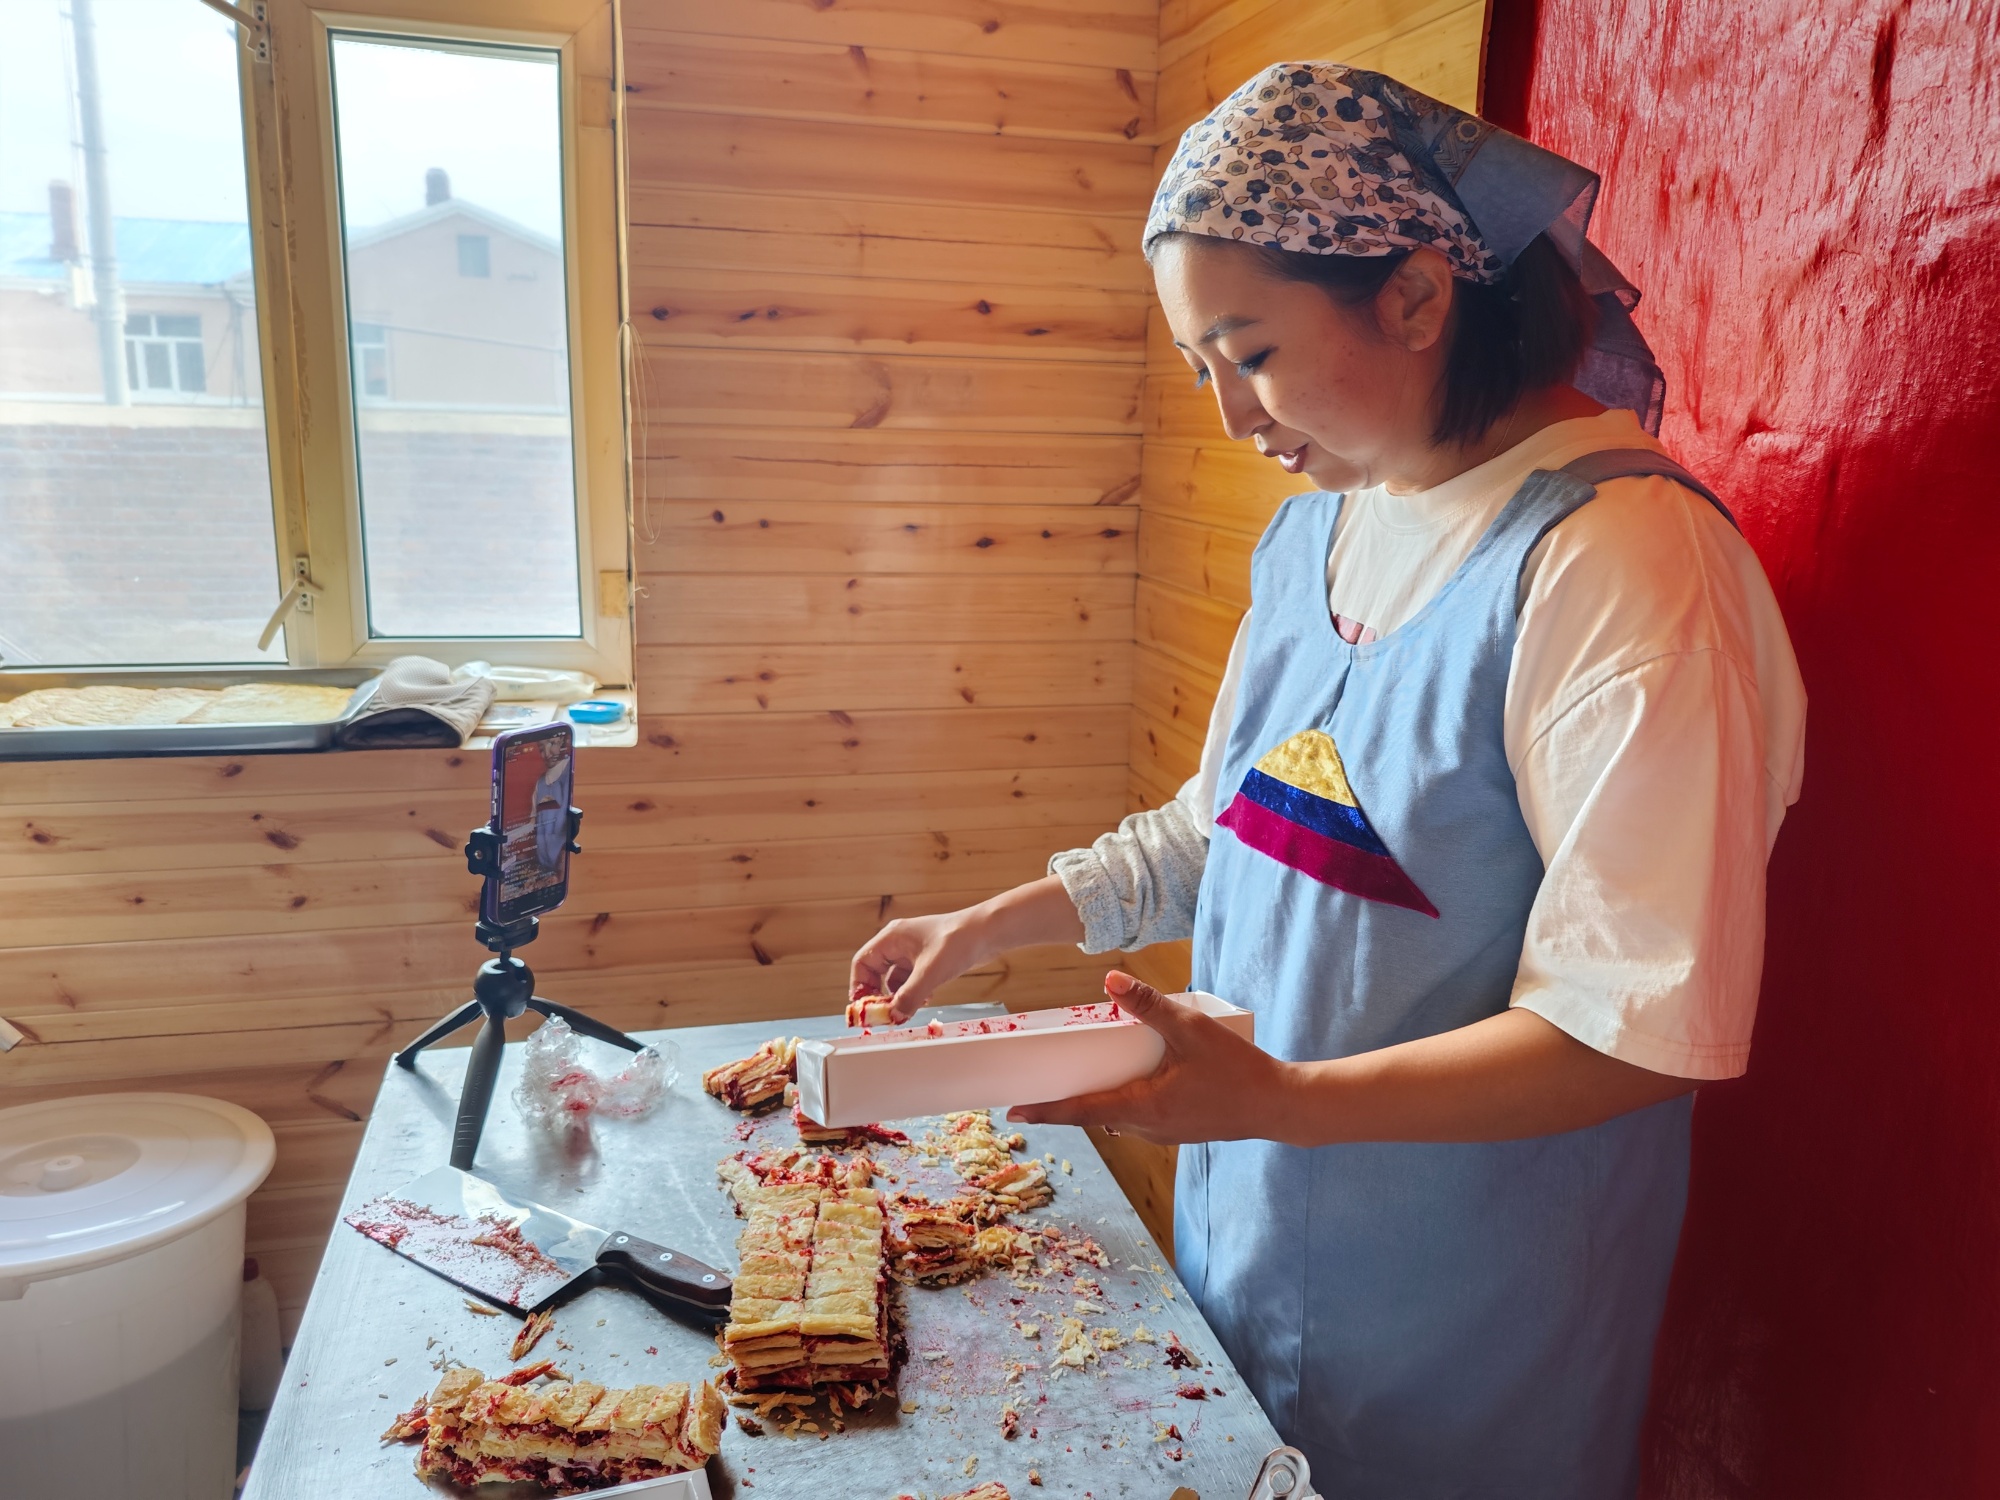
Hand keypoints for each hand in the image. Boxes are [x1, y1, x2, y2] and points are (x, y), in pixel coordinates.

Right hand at [849, 909, 981, 1021]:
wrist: (989, 932)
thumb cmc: (958, 941)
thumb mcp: (930, 973)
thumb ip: (910, 996)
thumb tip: (895, 1016)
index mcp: (892, 937)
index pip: (863, 962)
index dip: (859, 986)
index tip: (864, 1007)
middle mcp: (899, 942)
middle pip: (876, 972)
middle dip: (879, 994)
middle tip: (884, 1014)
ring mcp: (914, 951)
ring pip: (895, 979)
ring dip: (898, 996)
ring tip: (906, 1009)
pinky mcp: (928, 959)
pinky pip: (912, 980)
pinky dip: (913, 992)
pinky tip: (925, 1000)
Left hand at [1008, 971, 1293, 1144]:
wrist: (1279, 1106)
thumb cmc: (1237, 1069)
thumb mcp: (1191, 1029)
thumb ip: (1148, 1005)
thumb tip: (1108, 979)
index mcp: (1142, 1108)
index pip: (1081, 1111)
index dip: (1046, 1110)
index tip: (1014, 1110)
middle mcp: (1146, 1129)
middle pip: (1093, 1118)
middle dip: (1063, 1105)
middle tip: (1033, 1090)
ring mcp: (1163, 1133)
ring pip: (1115, 1120)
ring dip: (1092, 1105)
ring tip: (1069, 1084)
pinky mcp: (1178, 1130)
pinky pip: (1136, 1119)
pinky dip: (1118, 1104)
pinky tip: (1121, 1086)